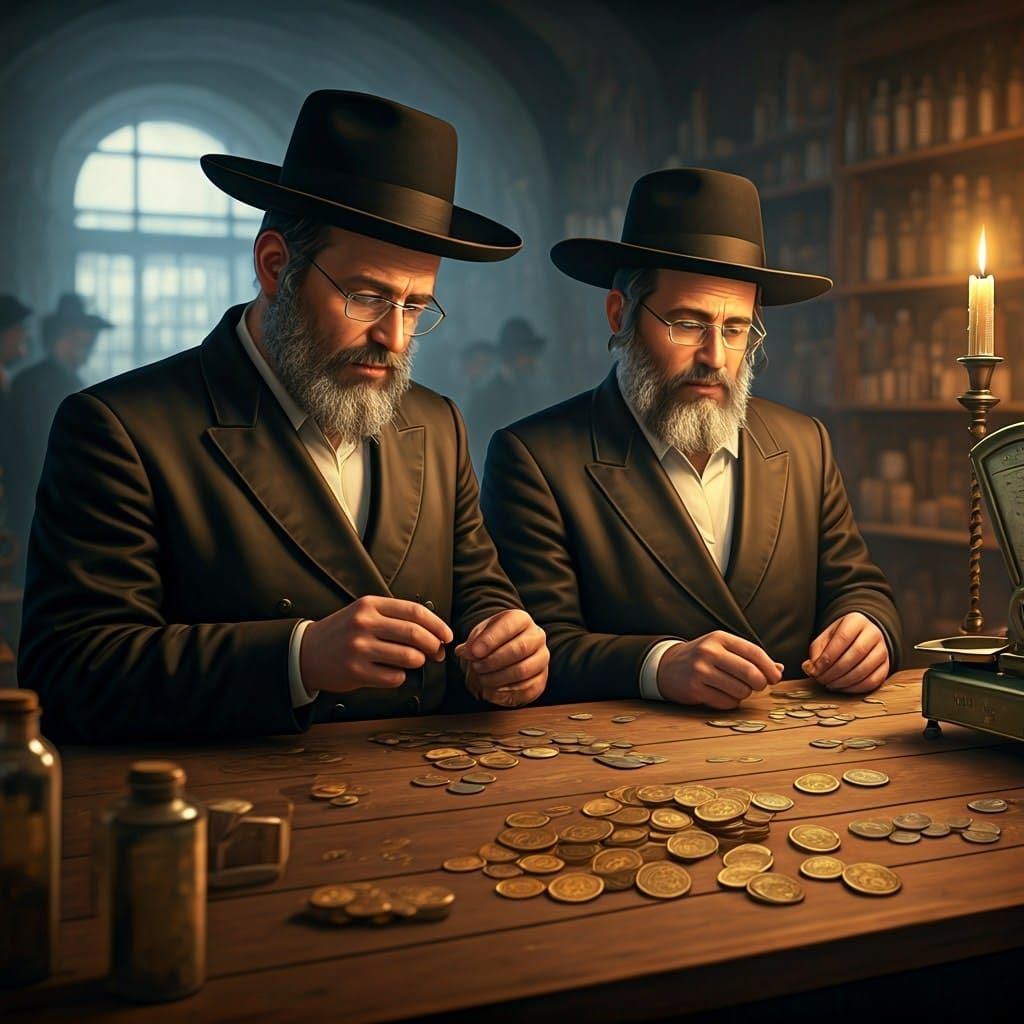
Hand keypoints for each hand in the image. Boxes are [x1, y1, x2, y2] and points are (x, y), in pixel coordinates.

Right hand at [300, 596, 452, 693]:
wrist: (306, 652)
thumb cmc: (342, 632)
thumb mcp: (364, 613)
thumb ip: (394, 617)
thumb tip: (433, 631)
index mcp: (370, 605)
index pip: (415, 611)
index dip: (437, 624)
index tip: (447, 636)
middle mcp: (364, 624)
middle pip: (415, 635)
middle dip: (433, 646)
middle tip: (437, 653)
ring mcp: (359, 648)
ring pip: (409, 657)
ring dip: (418, 662)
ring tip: (413, 661)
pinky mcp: (356, 671)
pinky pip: (394, 677)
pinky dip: (400, 677)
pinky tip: (391, 672)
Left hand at [456, 609, 548, 706]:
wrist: (507, 653)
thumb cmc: (494, 641)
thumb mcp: (481, 635)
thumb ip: (473, 642)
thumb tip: (465, 652)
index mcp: (521, 619)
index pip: (510, 625)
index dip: (491, 640)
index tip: (474, 652)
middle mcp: (537, 637)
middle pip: (519, 649)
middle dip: (493, 661)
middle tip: (476, 667)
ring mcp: (542, 658)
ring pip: (523, 670)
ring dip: (498, 678)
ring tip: (482, 679)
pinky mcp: (542, 679)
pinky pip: (527, 688)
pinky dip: (506, 692)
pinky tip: (492, 690)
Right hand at [656, 631, 782, 708]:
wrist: (666, 666)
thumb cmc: (701, 658)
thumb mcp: (722, 649)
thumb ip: (749, 657)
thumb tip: (778, 669)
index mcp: (719, 638)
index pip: (754, 652)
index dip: (769, 667)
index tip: (775, 677)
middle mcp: (710, 652)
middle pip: (751, 673)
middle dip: (760, 683)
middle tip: (757, 686)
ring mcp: (701, 670)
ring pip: (740, 690)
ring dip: (743, 694)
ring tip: (734, 688)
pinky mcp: (695, 689)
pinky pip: (726, 702)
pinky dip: (730, 702)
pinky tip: (721, 695)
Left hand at [802, 612, 888, 692]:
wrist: (861, 637)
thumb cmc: (839, 638)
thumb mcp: (825, 638)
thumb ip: (816, 652)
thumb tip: (809, 669)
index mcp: (856, 621)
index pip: (842, 639)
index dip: (827, 657)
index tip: (815, 670)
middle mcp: (873, 633)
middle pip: (855, 654)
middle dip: (835, 671)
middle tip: (821, 680)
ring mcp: (883, 649)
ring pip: (865, 669)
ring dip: (844, 681)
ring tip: (829, 685)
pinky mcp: (886, 666)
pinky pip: (873, 680)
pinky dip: (856, 688)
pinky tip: (842, 688)